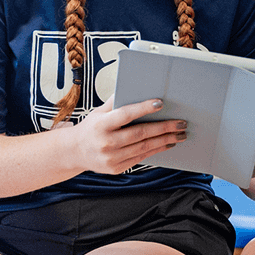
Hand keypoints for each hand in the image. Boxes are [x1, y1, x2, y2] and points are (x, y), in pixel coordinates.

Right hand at [70, 95, 186, 174]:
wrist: (74, 152)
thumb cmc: (91, 128)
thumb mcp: (98, 112)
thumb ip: (116, 101)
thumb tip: (133, 85)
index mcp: (101, 125)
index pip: (126, 115)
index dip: (144, 108)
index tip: (160, 103)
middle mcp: (106, 143)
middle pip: (141, 133)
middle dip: (164, 128)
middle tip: (181, 123)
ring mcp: (111, 158)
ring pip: (144, 147)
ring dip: (165, 140)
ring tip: (180, 134)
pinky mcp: (116, 168)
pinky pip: (141, 158)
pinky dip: (156, 150)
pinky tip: (167, 143)